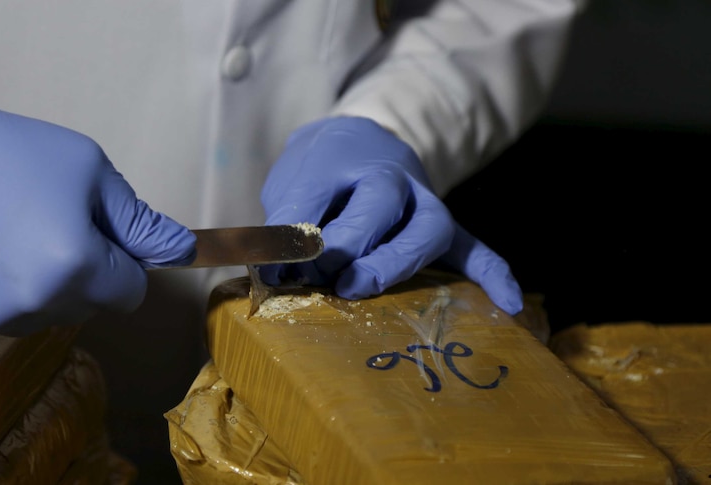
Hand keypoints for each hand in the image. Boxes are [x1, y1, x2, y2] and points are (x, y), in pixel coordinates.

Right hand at [0, 92, 194, 334]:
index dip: (122, 264)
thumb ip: (139, 220)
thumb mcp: (89, 171)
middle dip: (84, 274)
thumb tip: (180, 249)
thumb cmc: (10, 155)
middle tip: (51, 227)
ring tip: (11, 238)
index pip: (129, 293)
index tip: (101, 237)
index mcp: (76, 268)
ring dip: (42, 287)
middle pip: (88, 307)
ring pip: (45, 316)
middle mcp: (35, 305)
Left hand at [259, 116, 521, 314]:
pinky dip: (491, 273)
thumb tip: (276, 270)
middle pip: (377, 205)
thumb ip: (285, 221)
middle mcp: (392, 178)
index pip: (317, 195)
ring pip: (426, 229)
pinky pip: (474, 248)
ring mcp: (423, 203)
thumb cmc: (324, 170)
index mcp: (345, 159)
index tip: (272, 269)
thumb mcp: (293, 181)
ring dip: (394, 262)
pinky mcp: (445, 227)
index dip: (292, 236)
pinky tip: (508, 302)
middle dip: (346, 242)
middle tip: (323, 271)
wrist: (365, 140)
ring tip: (360, 286)